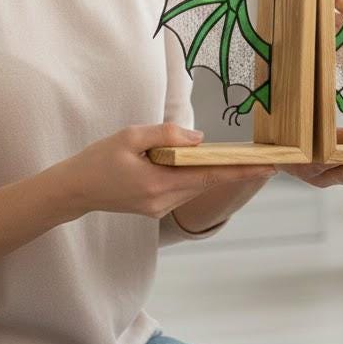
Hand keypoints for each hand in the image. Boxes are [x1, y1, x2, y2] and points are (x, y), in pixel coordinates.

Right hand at [49, 123, 275, 221]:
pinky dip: (196, 175)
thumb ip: (167, 134)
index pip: (210, 176)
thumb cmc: (98, 159)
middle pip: (207, 181)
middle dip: (234, 168)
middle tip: (265, 156)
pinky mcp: (155, 208)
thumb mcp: (130, 135)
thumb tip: (200, 139)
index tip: (268, 166)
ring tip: (241, 157)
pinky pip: (184, 188)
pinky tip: (202, 163)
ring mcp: (159, 208)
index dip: (241, 170)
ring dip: (215, 171)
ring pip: (196, 186)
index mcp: (157, 184)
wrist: (73, 190)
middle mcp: (162, 202)